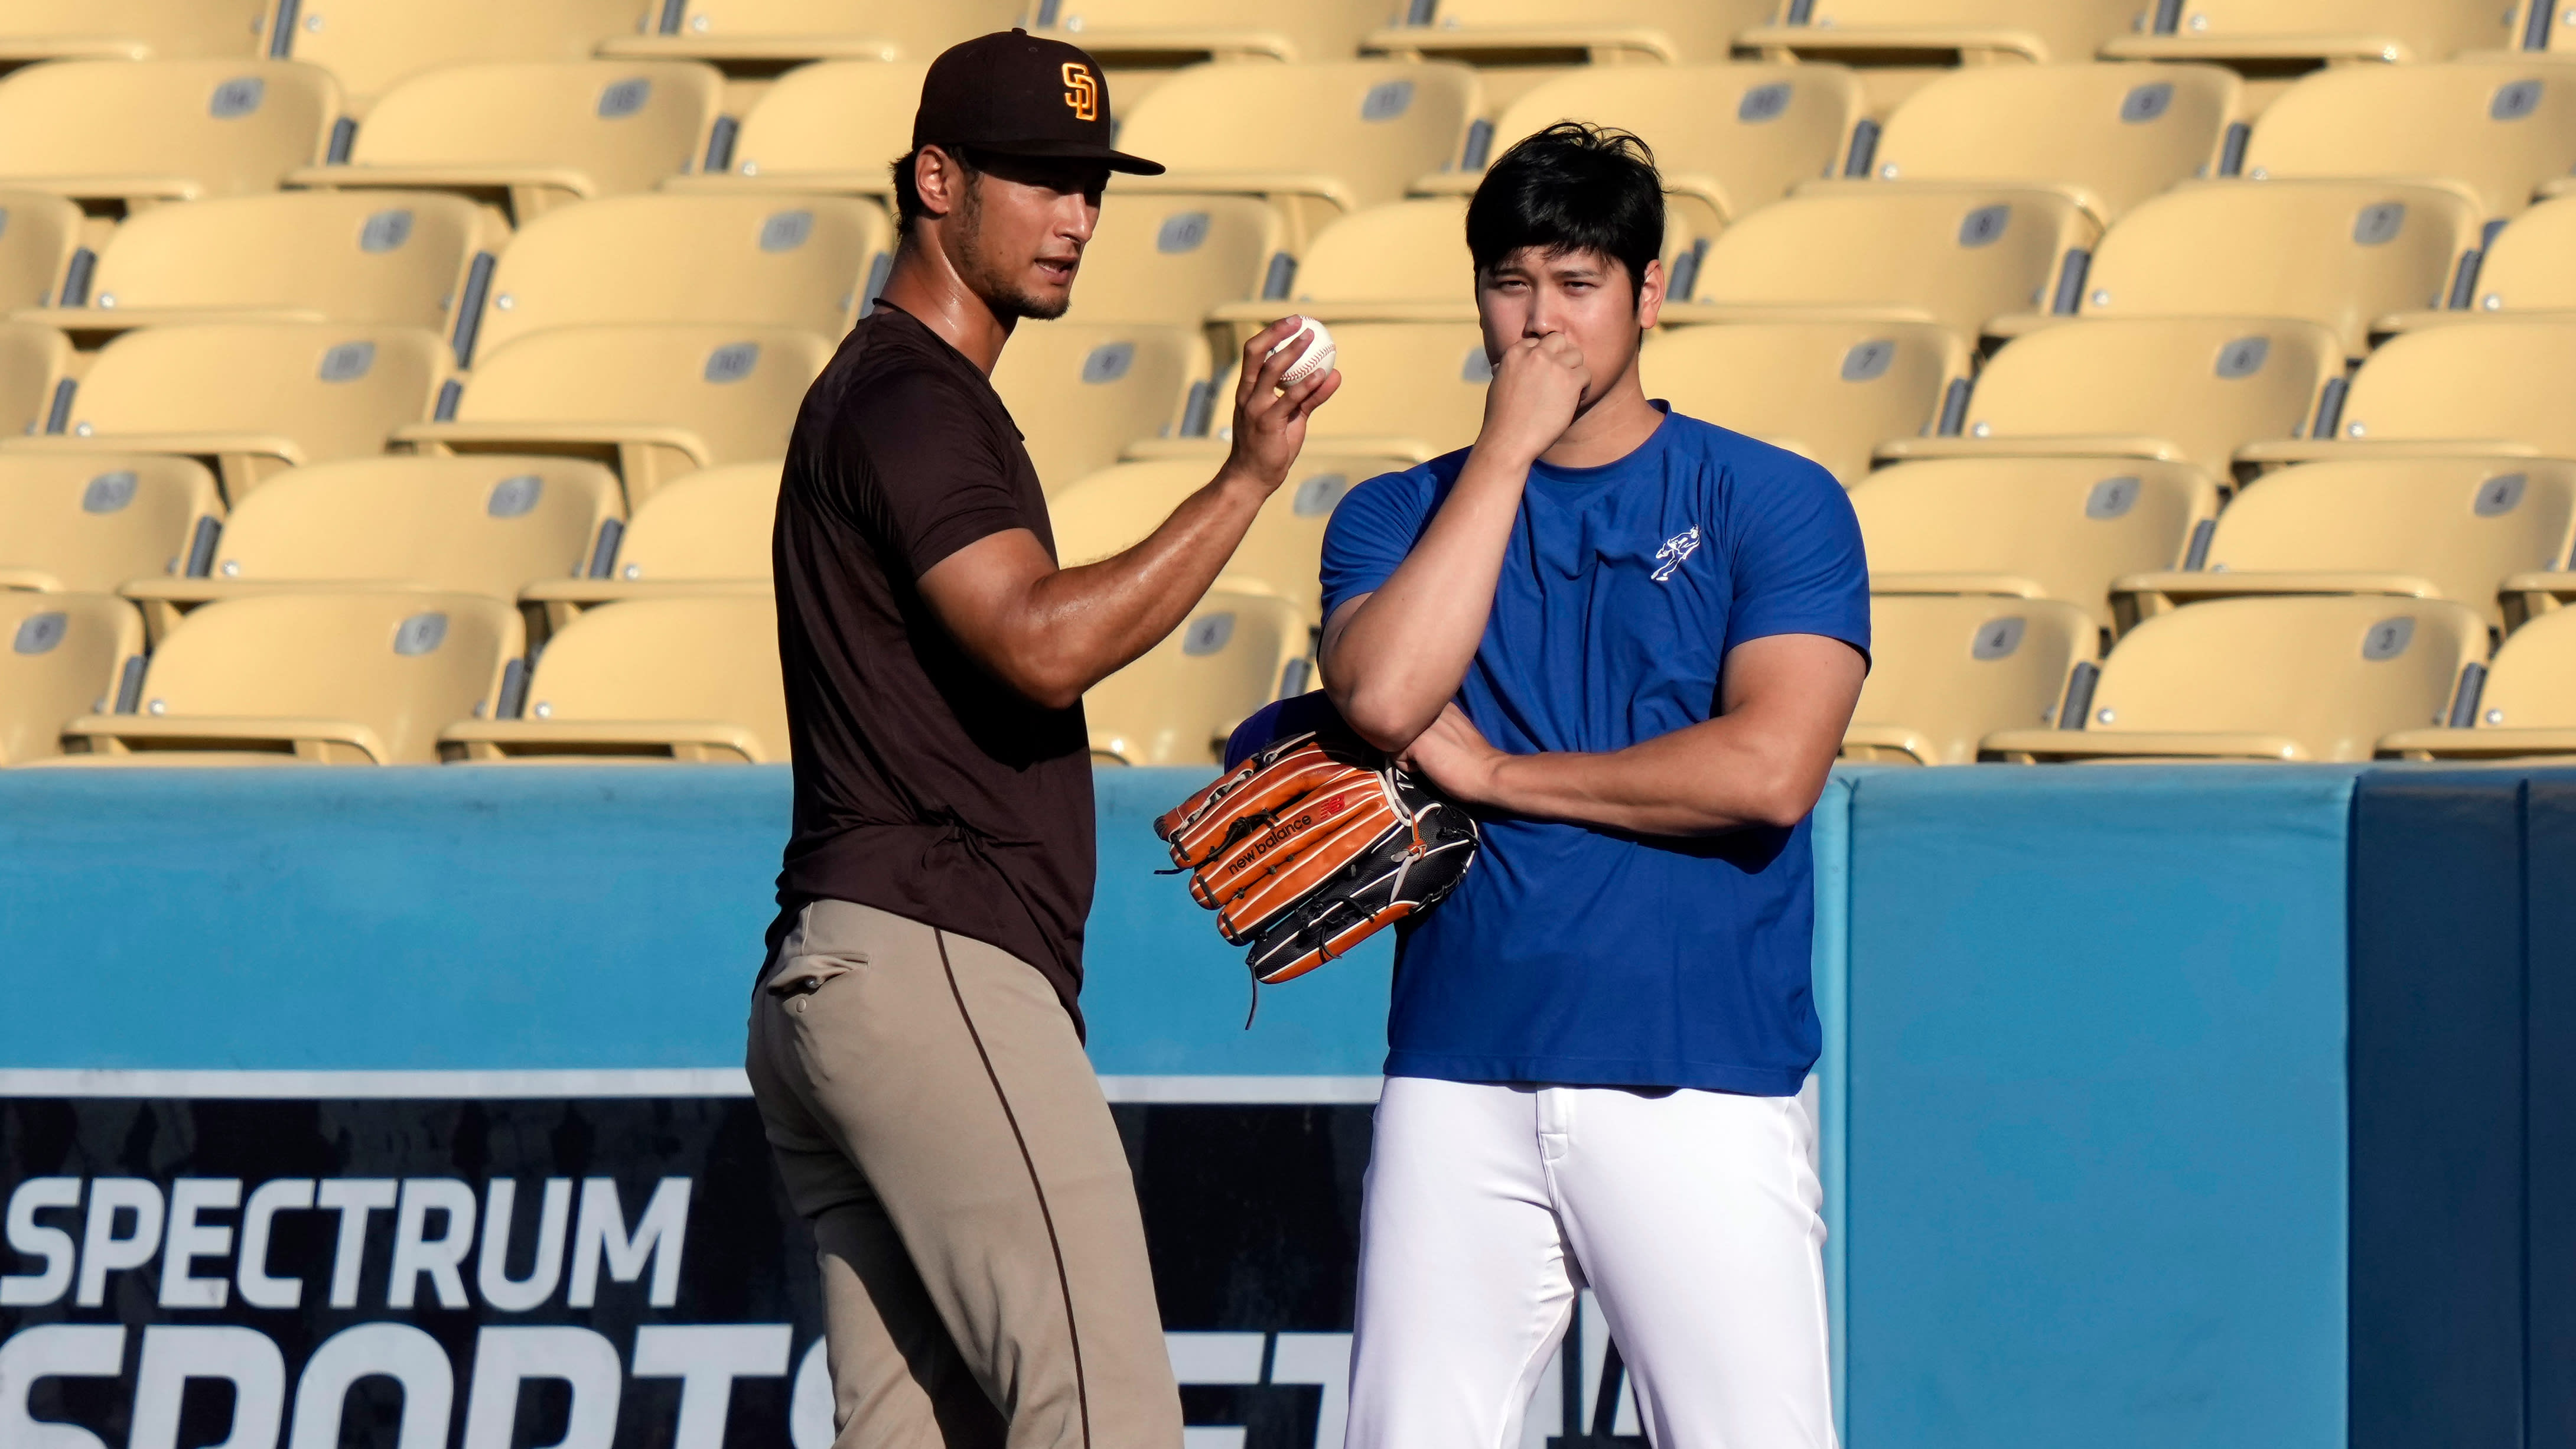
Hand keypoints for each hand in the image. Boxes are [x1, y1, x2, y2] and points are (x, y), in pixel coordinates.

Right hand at [1217, 316, 1340, 493]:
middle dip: (1276, 332)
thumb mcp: (1293, 417)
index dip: (1271, 333)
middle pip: (1256, 353)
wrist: (1252, 478)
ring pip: (1271, 370)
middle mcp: (1247, 395)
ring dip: (1292, 351)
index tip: (1293, 321)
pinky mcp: (1267, 424)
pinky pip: (1289, 399)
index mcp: (1248, 390)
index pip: (1254, 353)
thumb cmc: (1270, 447)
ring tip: (1311, 339)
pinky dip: (1306, 384)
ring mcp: (1255, 408)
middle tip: (1300, 322)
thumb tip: (1334, 374)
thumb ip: (1311, 396)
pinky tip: (1321, 375)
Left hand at [1398, 703, 1506, 808]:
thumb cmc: (1473, 757)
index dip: (1417, 733)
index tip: (1435, 745)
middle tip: (1431, 755)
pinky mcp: (1415, 742)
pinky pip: (1395, 756)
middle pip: (1400, 725)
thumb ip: (1436, 723)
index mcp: (1440, 702)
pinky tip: (1427, 768)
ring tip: (1429, 761)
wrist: (1487, 773)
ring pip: (1396, 739)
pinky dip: (1408, 766)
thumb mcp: (1454, 728)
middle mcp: (1428, 707)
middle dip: (1409, 742)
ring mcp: (1420, 723)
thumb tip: (1416, 731)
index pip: (1411, 714)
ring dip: (1408, 753)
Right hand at [1472, 331, 1586, 466]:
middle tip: (1561, 376)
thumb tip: (1500, 366)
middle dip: (1562, 355)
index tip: (1544, 373)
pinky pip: (1586, 374)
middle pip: (1559, 340)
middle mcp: (1535, 354)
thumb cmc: (1501, 418)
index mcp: (1515, 352)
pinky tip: (1575, 400)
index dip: (1544, 356)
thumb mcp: (1497, 384)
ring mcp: (1554, 366)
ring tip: (1569, 389)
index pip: (1538, 341)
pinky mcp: (1569, 381)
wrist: (1508, 439)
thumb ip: (1507, 369)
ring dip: (1575, 370)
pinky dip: (1584, 387)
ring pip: (1576, 354)